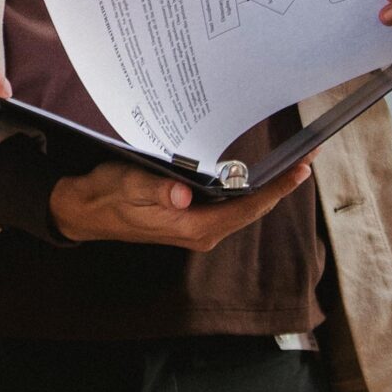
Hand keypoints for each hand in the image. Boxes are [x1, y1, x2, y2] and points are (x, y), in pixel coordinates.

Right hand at [46, 158, 314, 249]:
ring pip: (243, 209)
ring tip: (290, 164)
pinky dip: (246, 190)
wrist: (84, 211)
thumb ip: (156, 190)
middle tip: (307, 158)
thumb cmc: (105, 195)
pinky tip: (254, 175)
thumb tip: (183, 194)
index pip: (246, 208)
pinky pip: (229, 207)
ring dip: (267, 188)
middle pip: (252, 209)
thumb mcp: (128, 185)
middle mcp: (202, 233)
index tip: (301, 170)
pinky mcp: (191, 220)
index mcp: (192, 227)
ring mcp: (197, 228)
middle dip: (280, 186)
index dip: (276, 189)